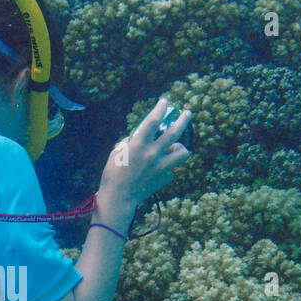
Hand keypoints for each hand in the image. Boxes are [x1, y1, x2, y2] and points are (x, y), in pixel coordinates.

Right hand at [97, 97, 192, 212]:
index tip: (165, 102)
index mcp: (139, 145)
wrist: (119, 198)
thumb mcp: (115, 153)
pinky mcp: (164, 178)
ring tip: (175, 147)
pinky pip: (170, 169)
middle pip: (174, 133)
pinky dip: (165, 168)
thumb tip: (135, 138)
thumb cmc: (112, 175)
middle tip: (188, 113)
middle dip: (183, 120)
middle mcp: (153, 153)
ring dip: (180, 147)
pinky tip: (157, 171)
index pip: (154, 121)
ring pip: (182, 152)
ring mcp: (161, 167)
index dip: (160, 109)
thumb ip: (128, 143)